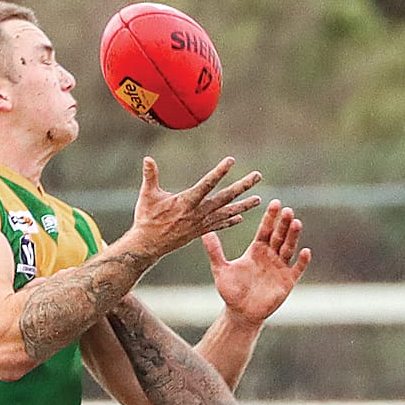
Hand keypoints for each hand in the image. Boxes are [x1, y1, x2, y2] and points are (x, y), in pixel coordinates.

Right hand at [126, 157, 260, 262]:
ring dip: (244, 206)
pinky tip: (241, 217)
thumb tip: (147, 158)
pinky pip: (219, 225)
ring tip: (258, 200)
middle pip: (225, 198)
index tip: (231, 161)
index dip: (219, 172)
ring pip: (227, 213)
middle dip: (242, 186)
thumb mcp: (147, 196)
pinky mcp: (200, 232)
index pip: (207, 184)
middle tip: (257, 176)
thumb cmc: (146, 218)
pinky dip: (230, 221)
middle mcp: (198, 213)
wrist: (148, 246)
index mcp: (187, 202)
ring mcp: (201, 224)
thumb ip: (150, 176)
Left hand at [204, 200, 311, 326]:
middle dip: (283, 223)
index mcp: (256, 249)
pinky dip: (301, 261)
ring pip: (288, 248)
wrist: (240, 313)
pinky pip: (296, 269)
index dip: (270, 217)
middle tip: (287, 210)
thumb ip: (214, 251)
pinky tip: (305, 251)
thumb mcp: (221, 269)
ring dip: (293, 236)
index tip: (275, 203)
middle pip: (279, 236)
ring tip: (296, 223)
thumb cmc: (231, 291)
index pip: (265, 229)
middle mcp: (270, 255)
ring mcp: (280, 267)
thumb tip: (203, 232)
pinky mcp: (287, 281)